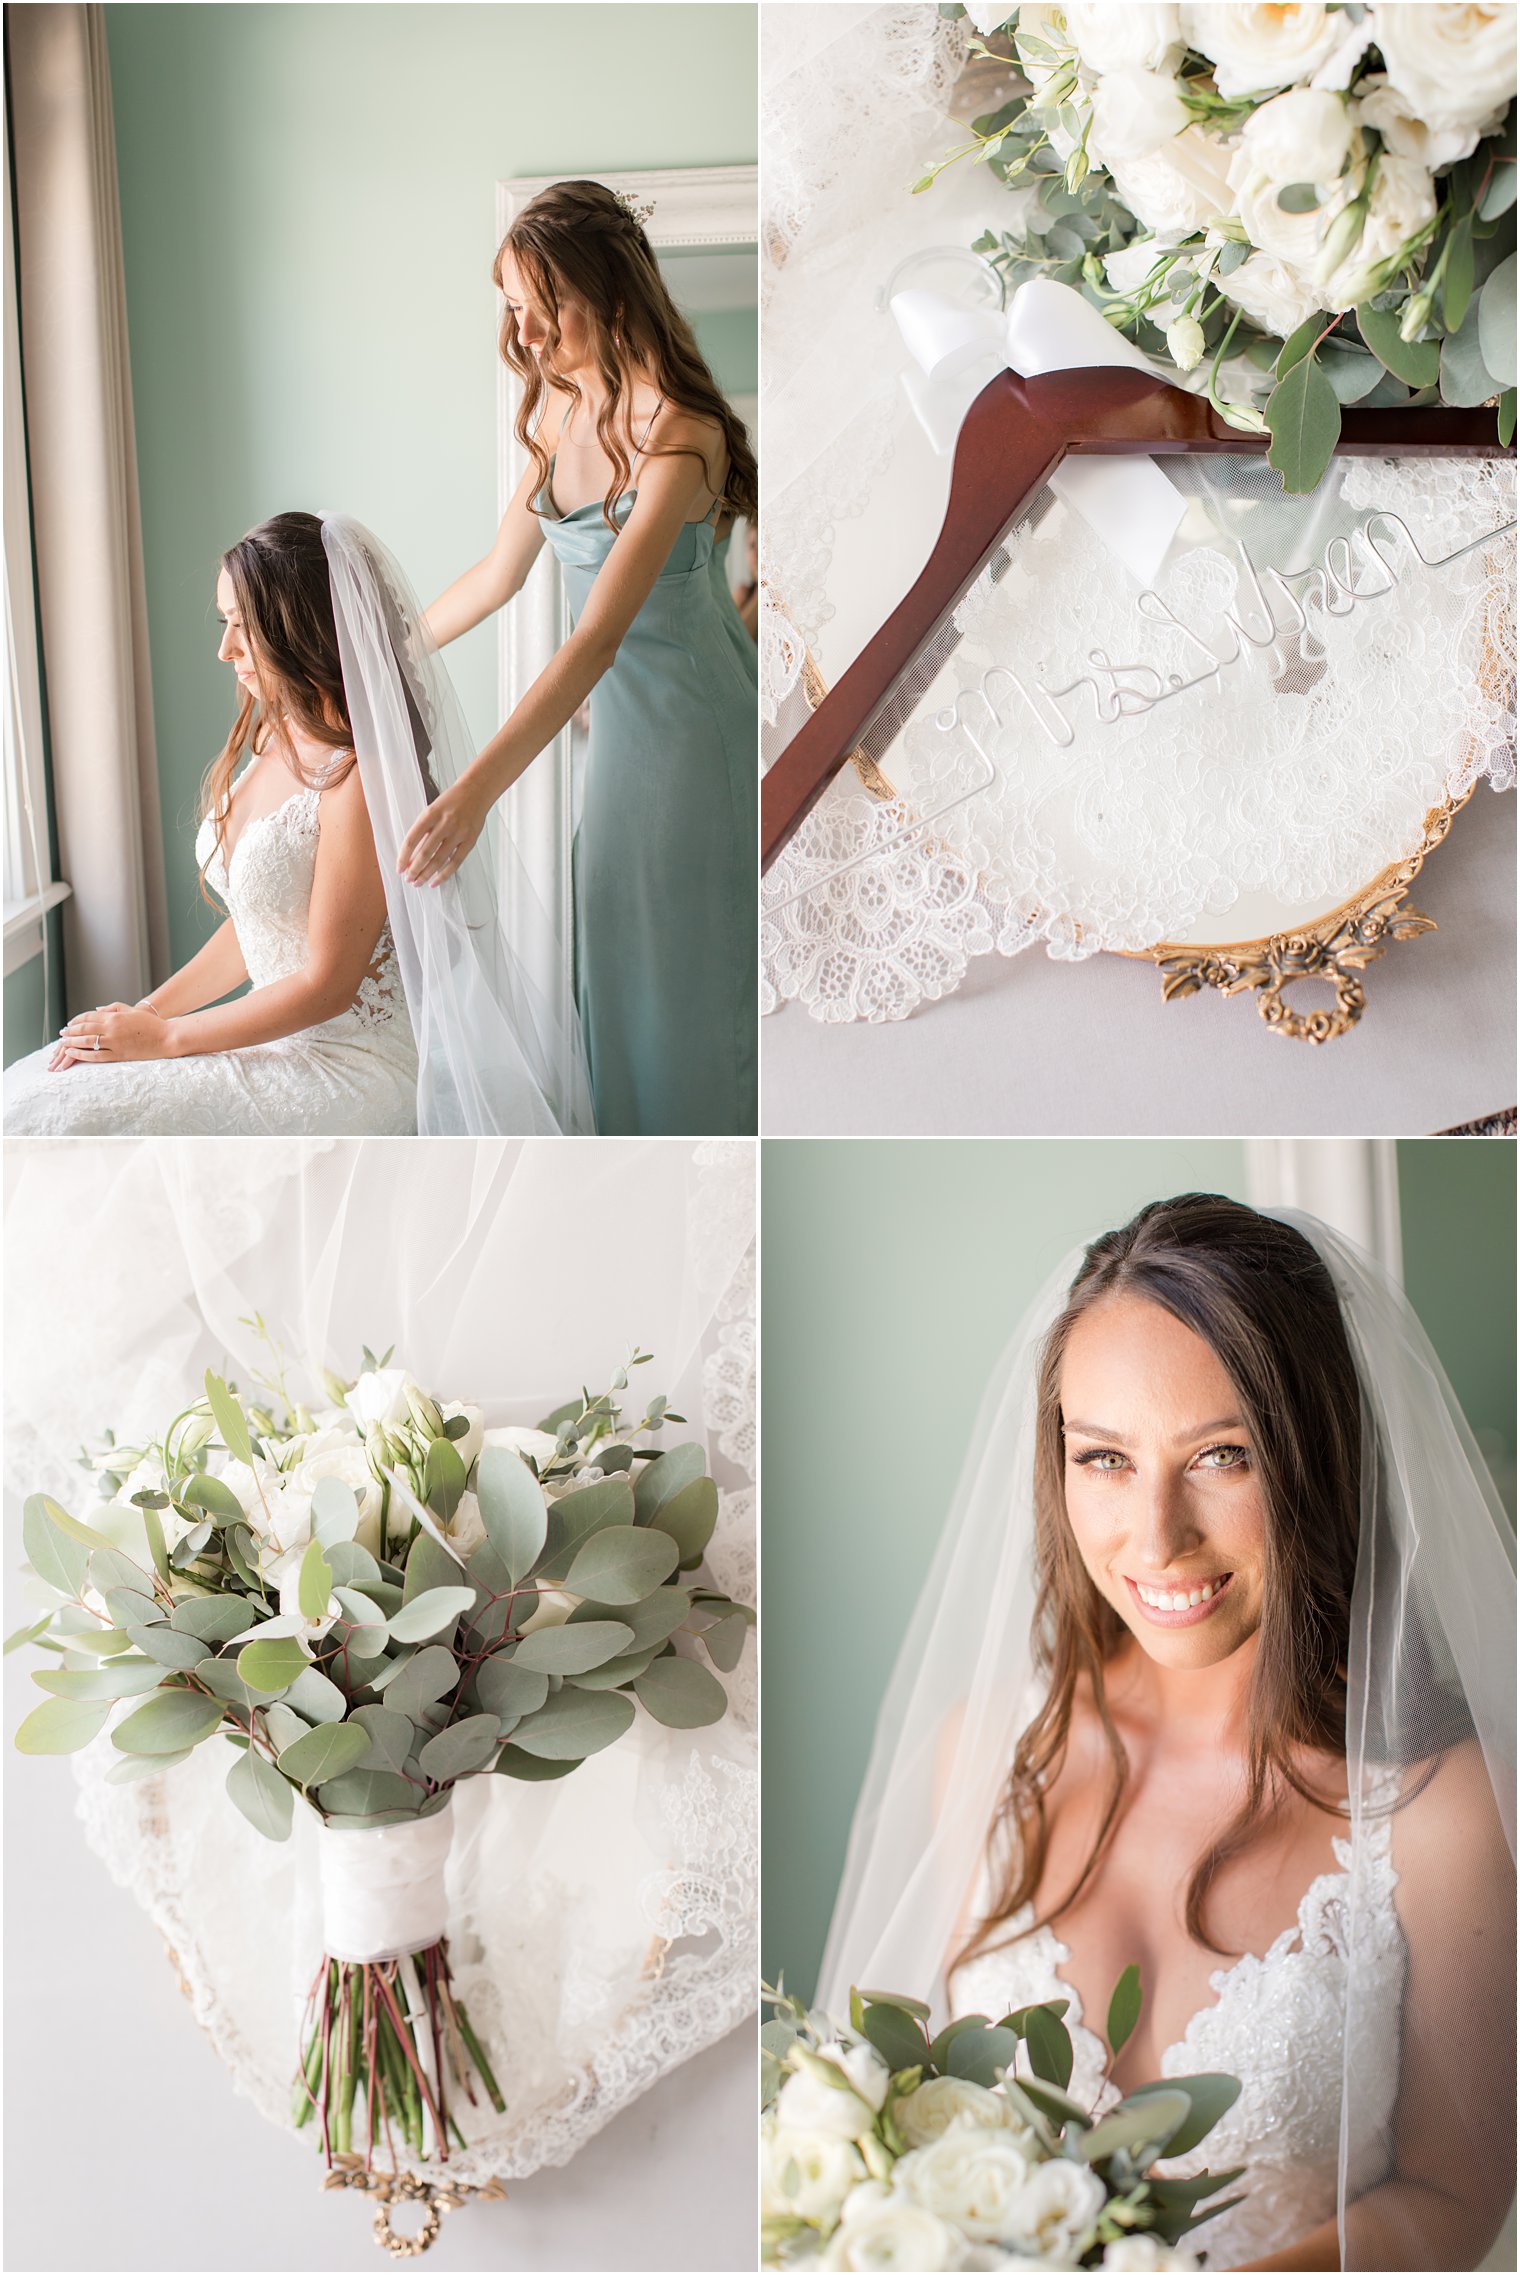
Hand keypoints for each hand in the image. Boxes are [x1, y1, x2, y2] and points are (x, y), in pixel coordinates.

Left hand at [50, 1003, 175, 1069]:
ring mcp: (115, 1043)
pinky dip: (82, 1054)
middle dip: (70, 1031)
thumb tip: (96, 1010)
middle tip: (61, 1033)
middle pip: (84, 1029)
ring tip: (63, 1043)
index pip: (88, 1017)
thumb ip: (113, 1008)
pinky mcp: (119, 1055)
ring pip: (87, 1042)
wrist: (167, 1038)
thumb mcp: (132, 1010)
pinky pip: (96, 1056)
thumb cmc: (152, 1023)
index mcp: (115, 1016)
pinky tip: (73, 1053)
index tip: (69, 1024)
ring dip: (72, 1042)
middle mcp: (112, 1029)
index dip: (76, 1020)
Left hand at [398, 777, 492, 887]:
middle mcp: (444, 823)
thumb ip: (423, 829)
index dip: (404, 856)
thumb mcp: (432, 809)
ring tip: (418, 882)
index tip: (399, 868)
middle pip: (425, 852)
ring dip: (426, 874)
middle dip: (414, 869)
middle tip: (408, 879)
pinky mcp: (470, 840)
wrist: (476, 792)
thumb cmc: (451, 801)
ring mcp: (459, 833)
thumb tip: (412, 855)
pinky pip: (455, 862)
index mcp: (431, 814)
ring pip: (439, 860)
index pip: (412, 839)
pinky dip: (444, 874)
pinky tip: (435, 881)